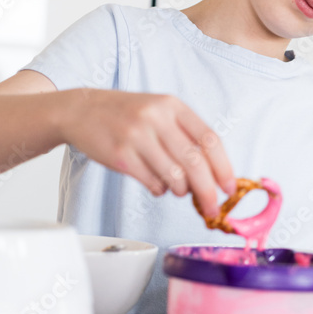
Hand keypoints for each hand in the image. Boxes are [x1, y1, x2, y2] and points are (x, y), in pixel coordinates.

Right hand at [61, 89, 235, 216]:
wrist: (82, 110)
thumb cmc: (126, 114)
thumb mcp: (159, 111)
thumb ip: (185, 135)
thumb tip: (212, 174)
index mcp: (172, 105)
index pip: (210, 139)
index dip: (224, 167)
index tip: (230, 188)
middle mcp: (156, 118)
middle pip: (195, 163)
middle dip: (208, 191)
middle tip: (212, 207)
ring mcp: (137, 136)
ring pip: (175, 177)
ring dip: (182, 191)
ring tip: (177, 188)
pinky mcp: (120, 156)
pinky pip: (152, 183)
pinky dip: (160, 190)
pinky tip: (156, 184)